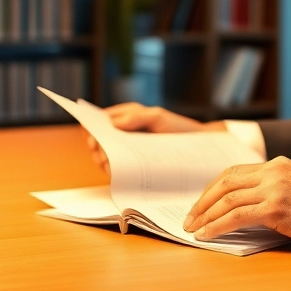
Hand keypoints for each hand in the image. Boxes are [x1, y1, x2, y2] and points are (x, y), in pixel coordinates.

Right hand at [85, 103, 226, 175]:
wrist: (197, 146)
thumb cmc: (178, 128)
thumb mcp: (159, 117)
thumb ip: (136, 117)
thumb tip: (114, 123)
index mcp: (127, 116)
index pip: (102, 120)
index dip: (93, 129)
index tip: (93, 139)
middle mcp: (124, 132)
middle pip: (100, 140)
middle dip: (98, 148)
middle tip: (101, 156)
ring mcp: (128, 149)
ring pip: (106, 155)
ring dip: (104, 161)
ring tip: (108, 165)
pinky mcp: (134, 164)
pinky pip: (118, 167)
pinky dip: (114, 170)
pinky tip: (117, 173)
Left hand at [182, 156, 290, 249]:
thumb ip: (280, 189)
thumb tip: (254, 208)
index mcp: (278, 164)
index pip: (235, 172)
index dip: (213, 188)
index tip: (202, 203)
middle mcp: (273, 172)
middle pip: (225, 182)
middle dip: (203, 201)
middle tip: (190, 217)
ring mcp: (274, 188)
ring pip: (227, 199)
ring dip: (205, 215)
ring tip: (192, 229)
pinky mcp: (276, 208)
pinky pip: (236, 216)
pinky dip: (216, 226)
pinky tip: (206, 236)